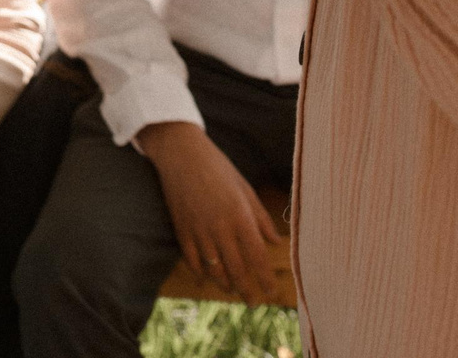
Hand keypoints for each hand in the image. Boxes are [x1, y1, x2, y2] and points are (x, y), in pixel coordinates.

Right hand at [138, 122, 280, 303]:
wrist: (181, 155)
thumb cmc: (218, 168)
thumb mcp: (245, 188)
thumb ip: (261, 218)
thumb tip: (276, 241)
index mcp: (240, 216)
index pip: (257, 256)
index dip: (265, 278)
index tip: (272, 291)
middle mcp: (220, 228)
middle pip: (237, 270)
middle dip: (247, 290)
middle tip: (253, 302)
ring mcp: (199, 232)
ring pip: (214, 270)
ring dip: (226, 284)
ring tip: (233, 290)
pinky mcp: (182, 231)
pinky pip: (193, 261)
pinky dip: (202, 272)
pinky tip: (208, 277)